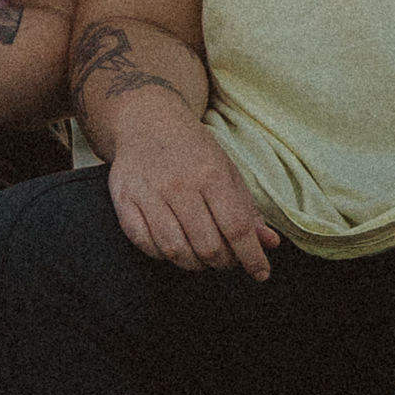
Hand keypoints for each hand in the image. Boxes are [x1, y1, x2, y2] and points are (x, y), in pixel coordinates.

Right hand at [106, 106, 276, 278]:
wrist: (146, 122)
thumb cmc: (193, 150)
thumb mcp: (228, 171)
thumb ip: (247, 210)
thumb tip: (269, 243)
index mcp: (212, 174)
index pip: (236, 228)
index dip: (251, 257)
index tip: (260, 273)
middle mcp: (179, 185)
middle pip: (207, 246)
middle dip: (223, 262)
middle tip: (226, 258)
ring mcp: (148, 194)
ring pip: (175, 251)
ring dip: (194, 264)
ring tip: (202, 256)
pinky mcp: (124, 201)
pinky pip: (144, 244)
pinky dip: (163, 255)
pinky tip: (174, 246)